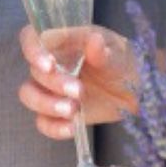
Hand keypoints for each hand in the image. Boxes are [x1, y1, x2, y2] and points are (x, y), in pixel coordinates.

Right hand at [17, 24, 137, 139]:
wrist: (136, 91)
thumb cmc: (122, 62)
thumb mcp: (119, 53)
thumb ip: (104, 50)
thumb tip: (94, 40)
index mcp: (60, 43)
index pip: (31, 38)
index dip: (33, 51)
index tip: (49, 65)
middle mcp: (49, 66)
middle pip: (33, 73)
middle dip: (54, 84)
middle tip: (79, 91)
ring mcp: (50, 90)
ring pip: (29, 96)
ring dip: (47, 105)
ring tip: (74, 110)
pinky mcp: (56, 113)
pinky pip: (43, 122)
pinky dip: (54, 127)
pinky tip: (71, 128)